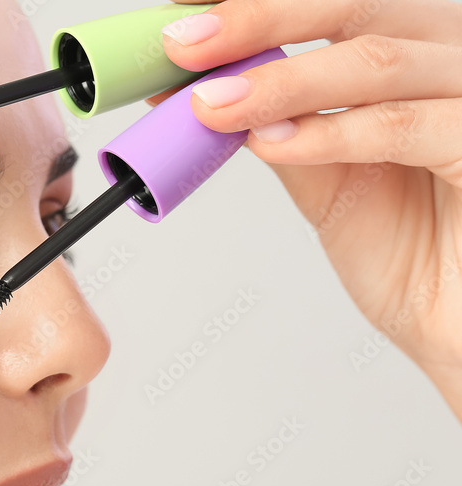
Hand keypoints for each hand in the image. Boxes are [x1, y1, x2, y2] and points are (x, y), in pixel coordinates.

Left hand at [150, 0, 461, 419]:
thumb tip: (196, 87)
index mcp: (413, 53)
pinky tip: (271, 143)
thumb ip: (277, 125)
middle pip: (359, 6)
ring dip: (281, 82)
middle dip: (259, 18)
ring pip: (378, 61)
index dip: (258, 5)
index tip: (181, 14)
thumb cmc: (414, 253)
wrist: (460, 326)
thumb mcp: (327, 180)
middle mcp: (451, 60)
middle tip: (180, 45)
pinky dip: (331, 134)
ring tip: (209, 105)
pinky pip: (410, 127)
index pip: (336, 6)